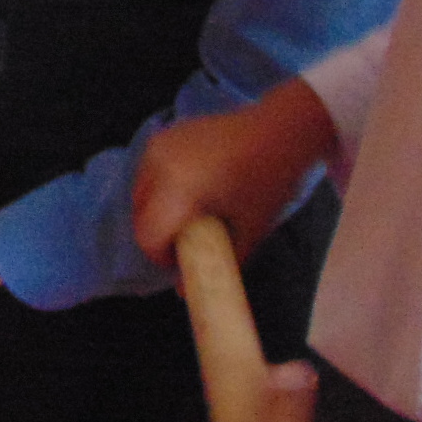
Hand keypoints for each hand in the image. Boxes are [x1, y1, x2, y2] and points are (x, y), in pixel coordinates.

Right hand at [132, 80, 338, 268]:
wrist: (283, 129)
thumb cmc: (270, 182)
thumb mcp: (249, 231)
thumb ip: (217, 264)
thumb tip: (184, 292)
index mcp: (179, 190)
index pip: (147, 236)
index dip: (161, 256)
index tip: (184, 259)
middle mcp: (159, 166)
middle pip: (139, 216)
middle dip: (157, 235)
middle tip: (188, 242)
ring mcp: (159, 146)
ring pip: (139, 193)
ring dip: (155, 211)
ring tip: (190, 215)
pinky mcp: (164, 135)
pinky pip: (148, 171)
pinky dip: (160, 188)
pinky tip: (190, 189)